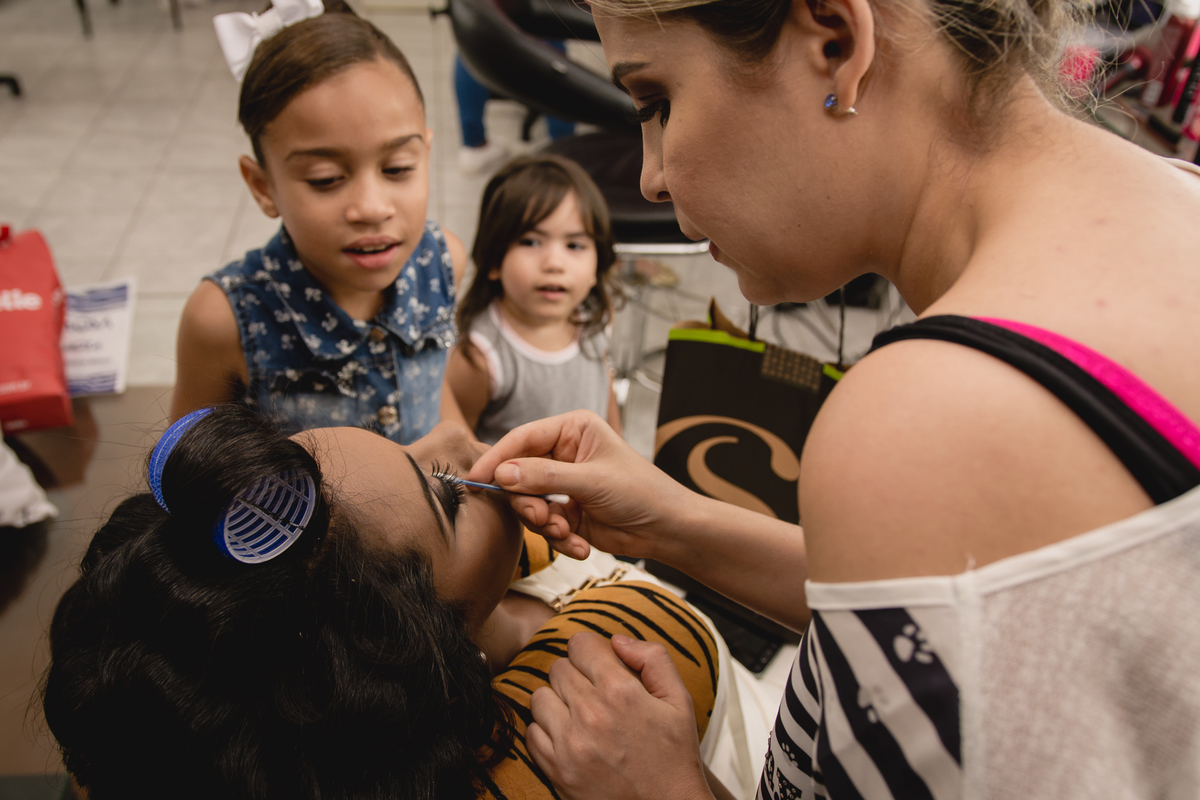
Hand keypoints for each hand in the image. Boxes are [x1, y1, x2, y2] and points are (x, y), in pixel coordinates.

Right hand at [468, 410, 692, 559]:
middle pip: (518, 475)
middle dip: (527, 502)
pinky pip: (544, 526)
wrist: (668, 530)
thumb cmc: (641, 492)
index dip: (497, 459)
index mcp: (572, 430)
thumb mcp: (591, 481)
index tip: (476, 480)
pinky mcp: (566, 514)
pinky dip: (558, 540)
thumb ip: (544, 478)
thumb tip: (502, 474)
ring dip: (544, 524)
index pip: (522, 439)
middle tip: (540, 518)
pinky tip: (581, 546)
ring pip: (528, 504)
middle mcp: (564, 454)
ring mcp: (563, 486)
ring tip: (566, 533)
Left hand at [526, 632, 712, 799]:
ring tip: (579, 714)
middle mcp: (591, 714)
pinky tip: (569, 737)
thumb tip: (616, 639)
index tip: (598, 664)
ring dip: (556, 701)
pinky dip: (547, 731)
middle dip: (575, 674)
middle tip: (594, 692)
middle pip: (558, 668)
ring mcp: (570, 745)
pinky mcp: (557, 771)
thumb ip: (653, 658)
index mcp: (620, 692)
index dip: (590, 650)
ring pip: (539, 697)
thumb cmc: (674, 754)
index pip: (580, 644)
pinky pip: (532, 733)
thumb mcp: (679, 700)